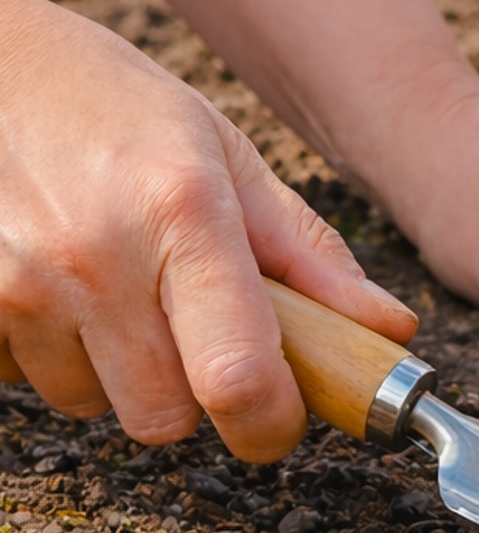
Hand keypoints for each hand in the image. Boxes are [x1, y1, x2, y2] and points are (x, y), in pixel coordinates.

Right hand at [0, 0, 417, 461]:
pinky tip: (59, 287)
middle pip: (164, 415)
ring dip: (117, 373)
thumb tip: (388, 331)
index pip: (236, 377)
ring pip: (92, 404)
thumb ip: (309, 254)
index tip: (281, 421)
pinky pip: (24, 379)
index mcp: (183, 213)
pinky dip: (52, 353)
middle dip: (193, 394)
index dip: (269, 425)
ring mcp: (16, 283)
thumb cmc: (117, 106)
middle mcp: (94, 256)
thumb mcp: (227, 156)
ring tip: (116, 290)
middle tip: (195, 330)